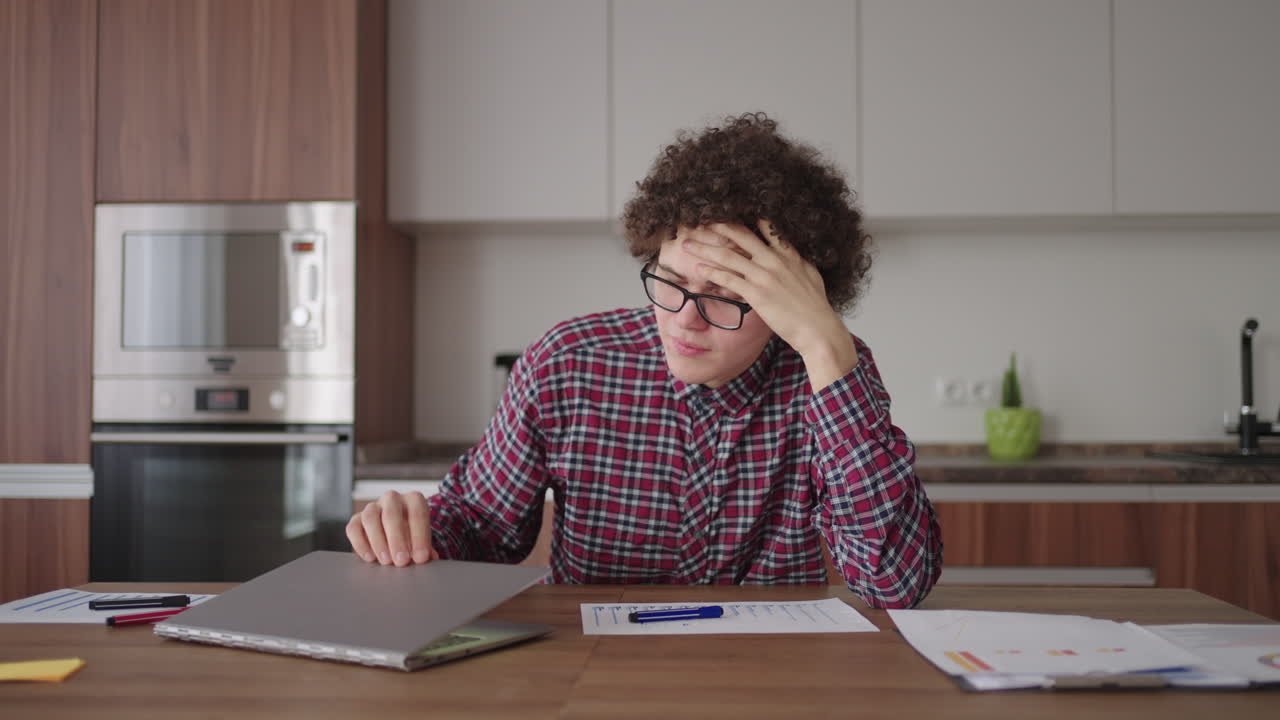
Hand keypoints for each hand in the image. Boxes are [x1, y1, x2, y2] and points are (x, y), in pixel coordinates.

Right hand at [346, 490, 439, 566]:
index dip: (420, 536)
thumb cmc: (413, 536)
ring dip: (378, 541)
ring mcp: (372, 507)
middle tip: (402, 561)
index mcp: (413, 499)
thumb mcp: (423, 540)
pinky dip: (360, 544)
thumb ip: (425, 548)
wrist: (397, 533)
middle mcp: (392, 499)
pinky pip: (353, 528)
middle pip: (391, 514)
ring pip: (370, 518)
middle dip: (397, 539)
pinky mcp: (356, 519)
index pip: (417, 513)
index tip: (421, 558)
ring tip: (387, 562)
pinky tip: (370, 558)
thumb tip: (430, 559)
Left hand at [682, 220, 857, 388]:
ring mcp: (764, 276)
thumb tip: (793, 254)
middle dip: (718, 225)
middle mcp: (775, 260)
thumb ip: (798, 261)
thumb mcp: (811, 275)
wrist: (818, 329)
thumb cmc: (816, 307)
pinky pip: (728, 279)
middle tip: (700, 218)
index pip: (765, 225)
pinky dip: (712, 272)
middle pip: (740, 235)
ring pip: (728, 256)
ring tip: (688, 244)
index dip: (745, 216)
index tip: (727, 210)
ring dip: (705, 248)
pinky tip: (699, 269)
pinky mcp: (756, 294)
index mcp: (789, 253)